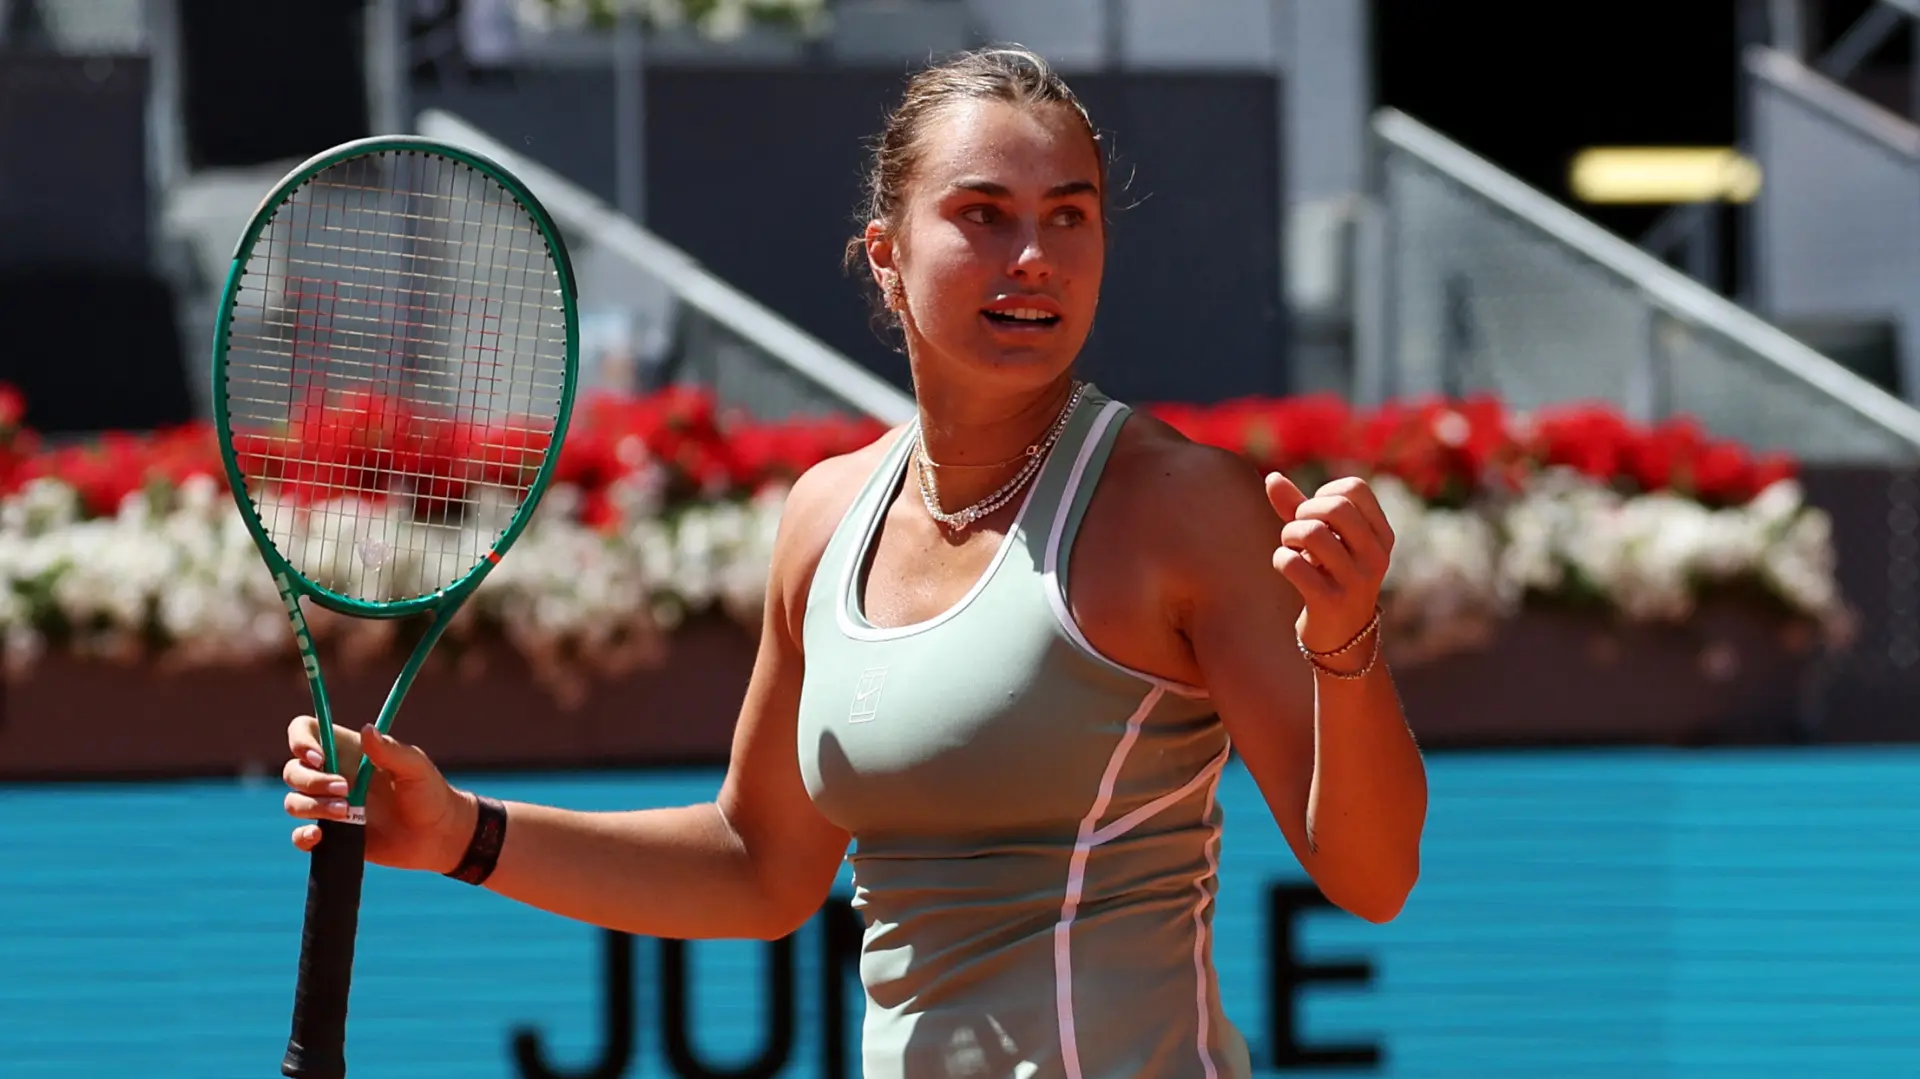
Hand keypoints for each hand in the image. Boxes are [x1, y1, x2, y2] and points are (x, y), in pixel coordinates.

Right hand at [282, 716, 475, 872]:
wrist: (437, 837)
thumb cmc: (430, 793)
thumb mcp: (416, 768)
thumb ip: (391, 750)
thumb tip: (366, 730)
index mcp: (348, 751)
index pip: (306, 732)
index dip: (300, 740)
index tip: (318, 757)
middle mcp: (333, 776)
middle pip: (293, 770)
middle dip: (310, 780)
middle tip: (345, 789)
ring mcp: (329, 806)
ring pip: (294, 802)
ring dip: (311, 806)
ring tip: (345, 812)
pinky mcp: (332, 836)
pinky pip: (301, 836)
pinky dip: (302, 836)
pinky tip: (319, 836)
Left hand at [1265, 473, 1394, 658]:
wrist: (1341, 637)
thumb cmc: (1329, 576)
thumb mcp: (1321, 540)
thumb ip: (1298, 507)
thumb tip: (1271, 477)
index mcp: (1382, 536)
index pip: (1354, 488)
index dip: (1324, 493)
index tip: (1317, 515)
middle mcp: (1376, 556)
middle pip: (1335, 506)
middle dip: (1303, 512)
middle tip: (1297, 532)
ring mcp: (1356, 581)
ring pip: (1312, 532)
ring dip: (1289, 535)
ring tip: (1290, 548)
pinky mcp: (1330, 602)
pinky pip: (1292, 564)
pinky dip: (1280, 559)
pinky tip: (1286, 566)